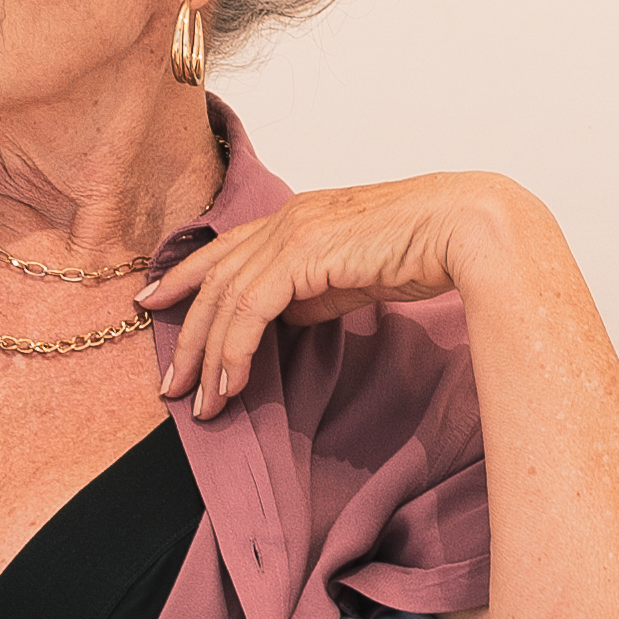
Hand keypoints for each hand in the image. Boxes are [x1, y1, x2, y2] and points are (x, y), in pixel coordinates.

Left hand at [146, 172, 508, 419]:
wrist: (464, 228)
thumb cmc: (425, 249)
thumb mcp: (353, 275)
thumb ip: (312, 290)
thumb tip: (282, 316)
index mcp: (297, 217)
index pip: (225, 249)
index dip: (185, 276)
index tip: (155, 304)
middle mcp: (286, 218)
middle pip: (214, 278)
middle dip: (186, 334)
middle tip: (169, 383)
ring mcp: (291, 231)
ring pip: (224, 297)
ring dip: (207, 356)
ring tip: (199, 402)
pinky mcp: (302, 254)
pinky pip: (248, 310)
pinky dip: (233, 351)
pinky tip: (229, 385)